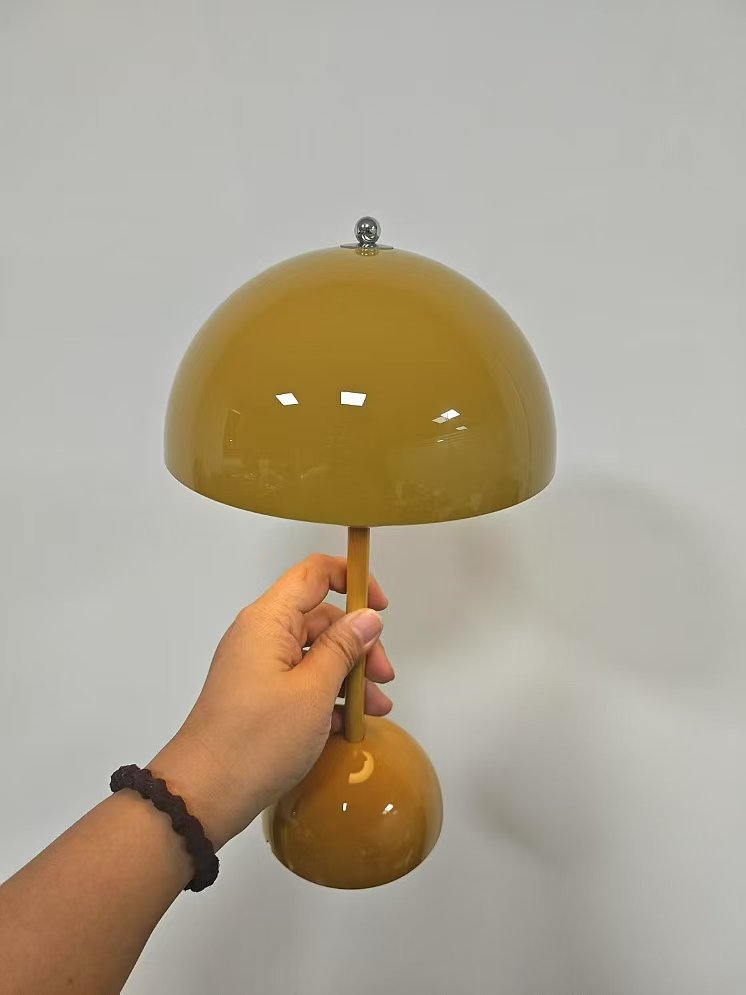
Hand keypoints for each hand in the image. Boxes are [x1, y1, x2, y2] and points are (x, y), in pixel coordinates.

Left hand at [150, 554, 392, 848]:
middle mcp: (261, 636)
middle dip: (358, 644)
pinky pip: (302, 683)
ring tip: (374, 709)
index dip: (352, 579)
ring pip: (315, 655)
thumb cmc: (255, 740)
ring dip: (349, 676)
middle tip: (383, 678)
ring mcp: (258, 668)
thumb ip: (343, 648)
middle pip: (321, 619)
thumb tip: (367, 617)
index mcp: (268, 621)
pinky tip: (349, 724)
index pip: (314, 573)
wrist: (204, 795)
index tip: (380, 608)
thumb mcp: (313, 691)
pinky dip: (328, 697)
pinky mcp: (259, 698)